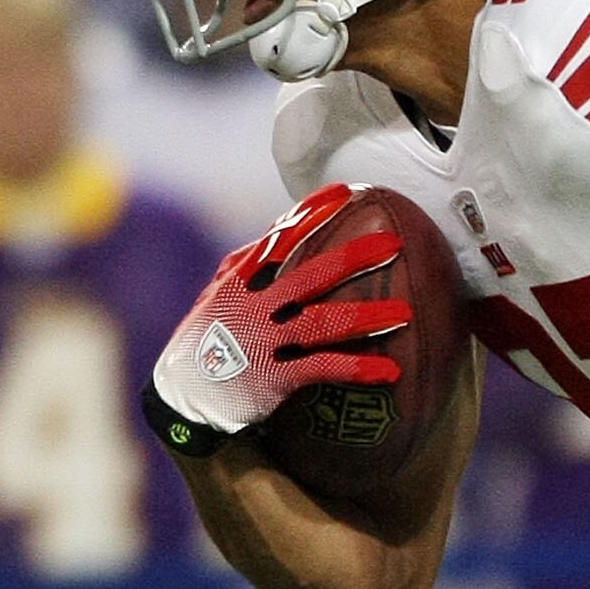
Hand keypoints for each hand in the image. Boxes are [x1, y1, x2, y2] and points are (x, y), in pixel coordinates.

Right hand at [149, 186, 410, 437]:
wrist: (184, 397)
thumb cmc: (208, 341)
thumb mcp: (218, 297)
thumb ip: (247, 268)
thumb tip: (277, 234)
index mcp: (240, 281)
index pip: (279, 238)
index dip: (310, 213)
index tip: (344, 192)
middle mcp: (254, 306)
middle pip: (310, 275)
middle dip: (352, 257)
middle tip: (393, 244)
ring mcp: (264, 341)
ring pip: (323, 323)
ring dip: (367, 316)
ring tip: (405, 313)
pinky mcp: (274, 377)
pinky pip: (323, 369)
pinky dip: (357, 368)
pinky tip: (390, 370)